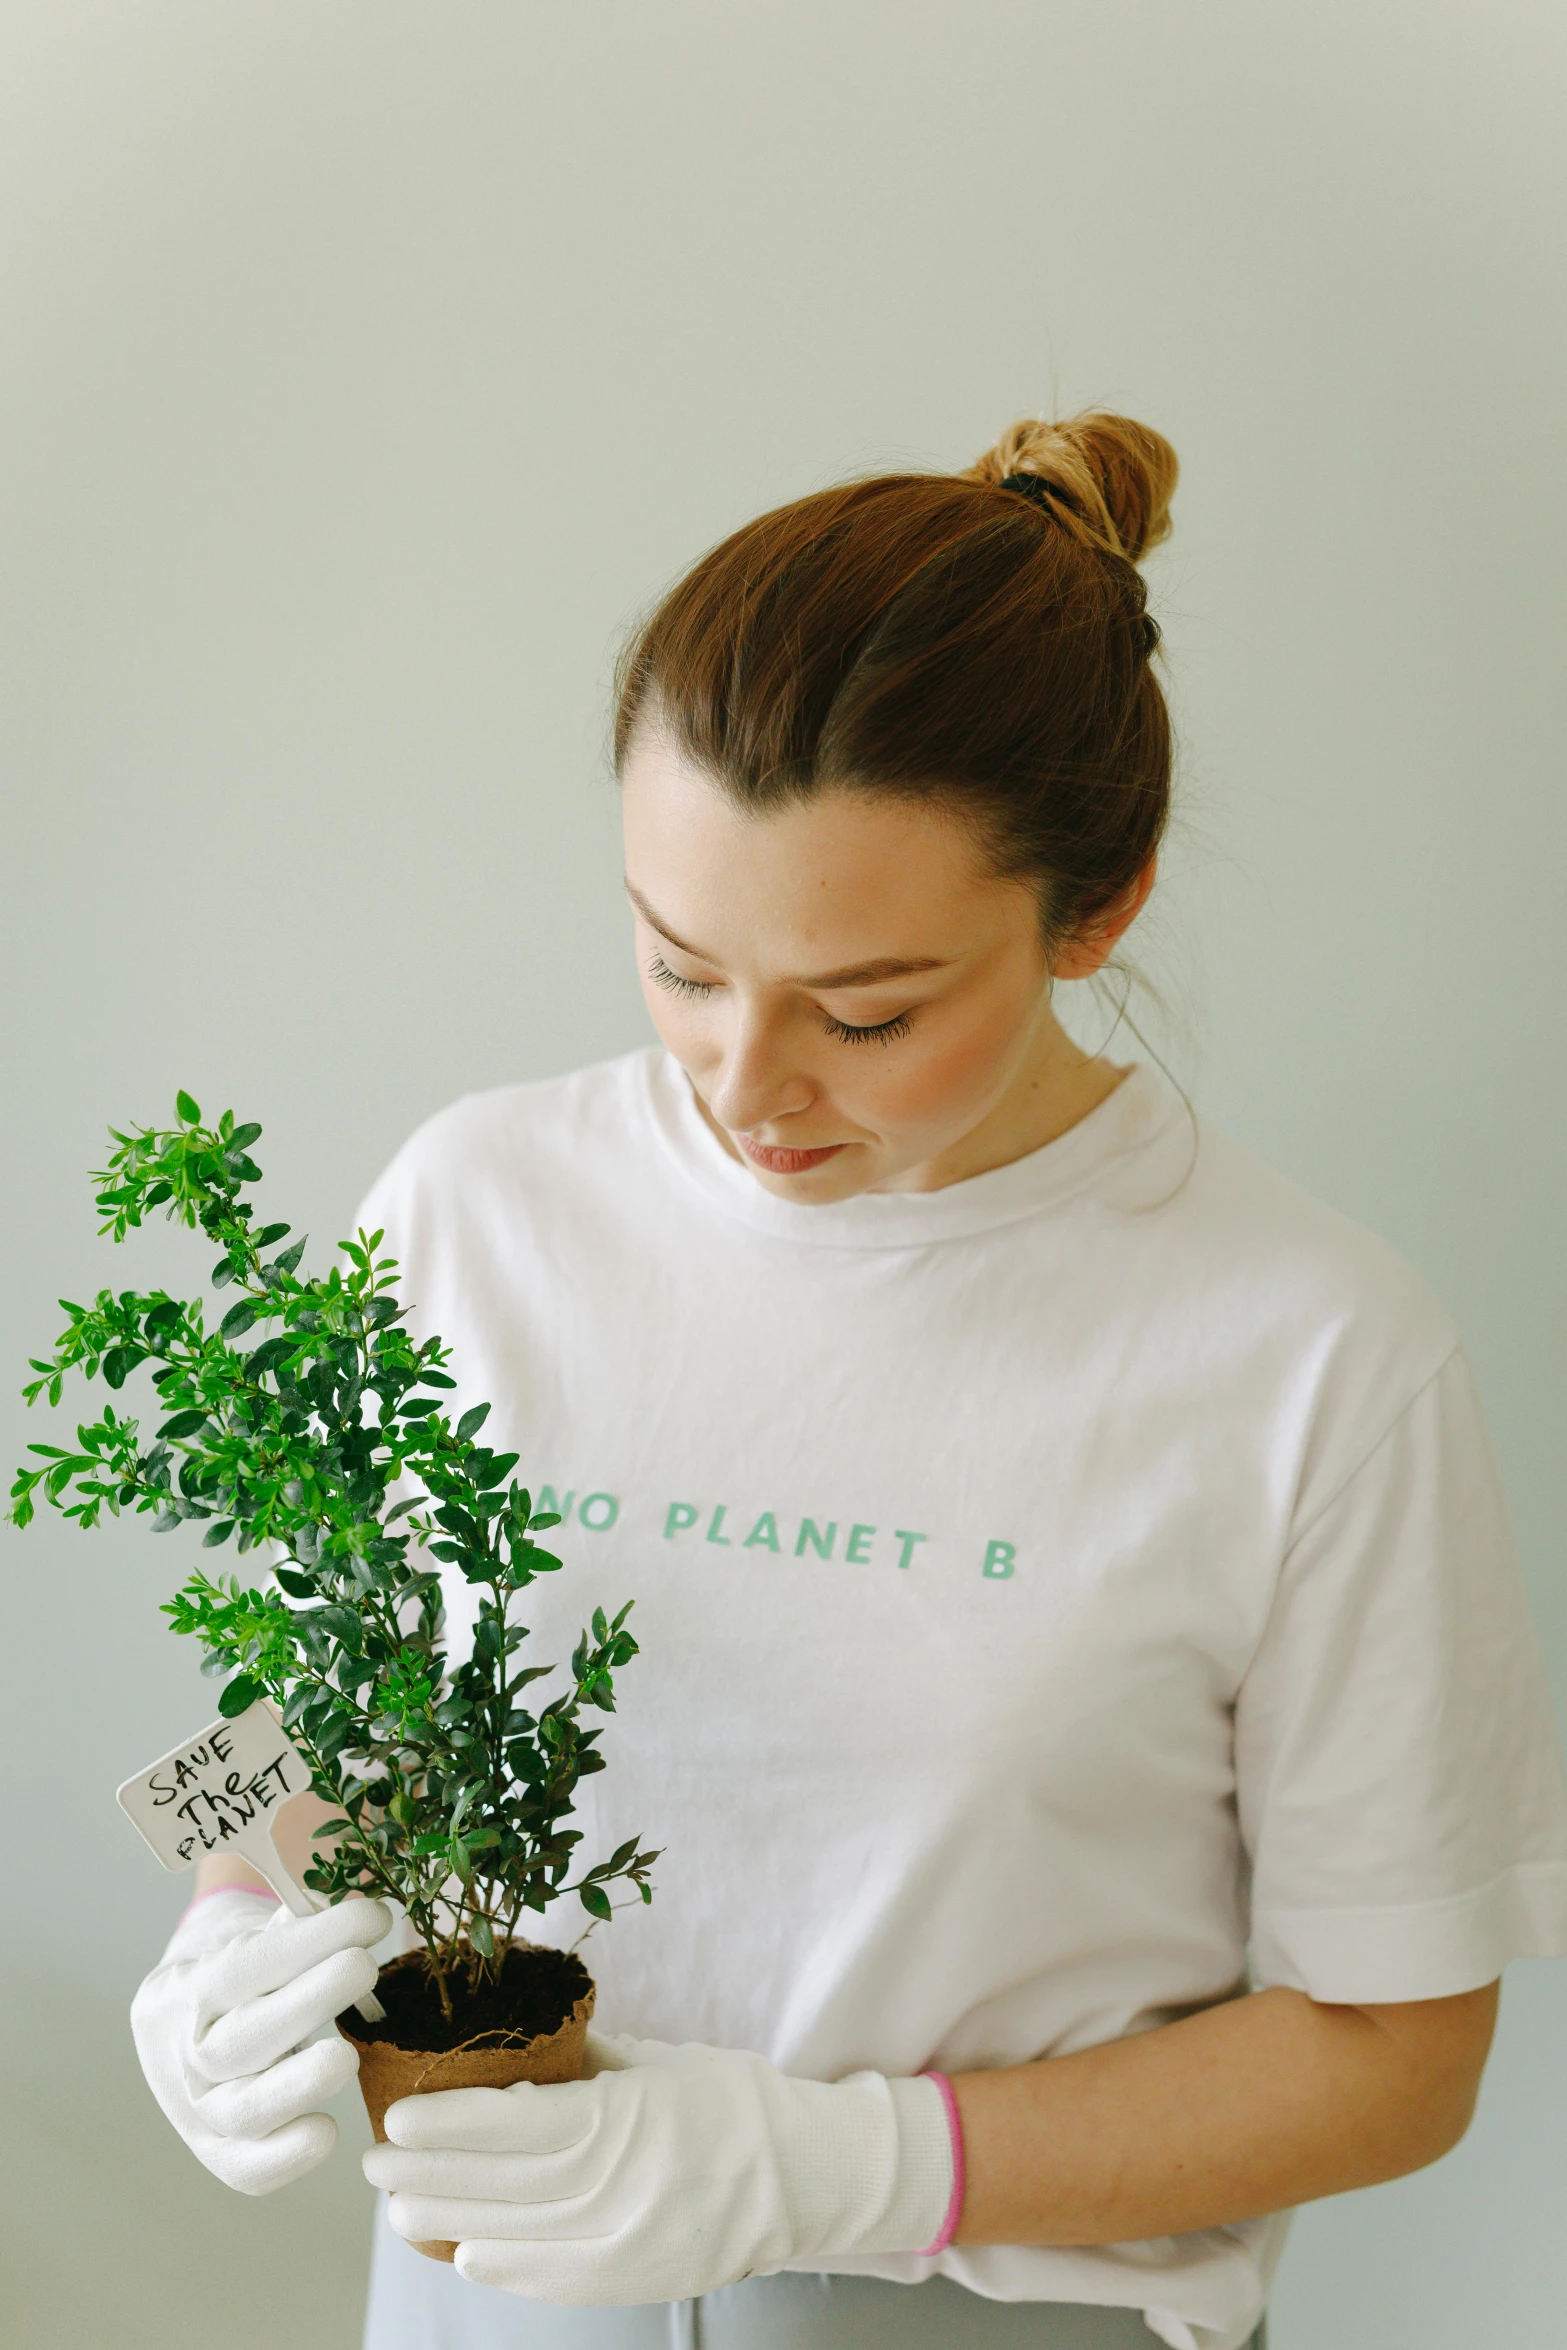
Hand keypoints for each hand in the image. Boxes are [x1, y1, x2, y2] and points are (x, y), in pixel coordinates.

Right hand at [131, 1888, 390, 2194]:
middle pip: (237, 2041)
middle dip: (306, 2003)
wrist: (186, 2024)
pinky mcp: (219, 2154)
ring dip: (298, 2085)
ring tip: (348, 2059)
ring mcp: (195, 2112)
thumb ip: (297, 1925)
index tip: (373, 1918)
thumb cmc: (239, 1971)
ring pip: (238, 2111)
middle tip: (363, 1969)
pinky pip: (247, 2170)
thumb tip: (364, 1910)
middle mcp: (181, 2055)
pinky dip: (286, 2156)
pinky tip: (325, 2131)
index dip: (310, 1941)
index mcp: (184, 1990)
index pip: (243, 1965)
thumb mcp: (253, 1935)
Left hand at [362, 2030, 956, 2304]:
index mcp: (625, 2120)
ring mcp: (623, 2246)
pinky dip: (498, 2264)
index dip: (449, 2126)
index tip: (399, 2117)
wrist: (805, 2176)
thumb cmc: (729, 2102)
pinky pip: (547, 2280)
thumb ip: (583, 2060)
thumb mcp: (656, 2061)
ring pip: (512, 2239)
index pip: (514, 2127)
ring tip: (400, 2206)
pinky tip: (464, 2247)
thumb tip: (511, 2049)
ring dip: (447, 2222)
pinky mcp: (629, 2284)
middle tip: (376, 2163)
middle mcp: (618, 2190)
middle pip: (500, 2187)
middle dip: (426, 2176)